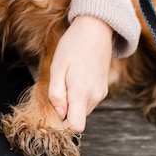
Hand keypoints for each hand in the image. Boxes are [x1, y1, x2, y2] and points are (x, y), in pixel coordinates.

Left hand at [48, 16, 112, 132]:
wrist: (96, 28)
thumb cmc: (73, 45)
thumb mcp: (57, 67)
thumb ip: (56, 93)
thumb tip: (58, 113)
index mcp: (81, 93)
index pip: (76, 127)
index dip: (62, 125)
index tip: (51, 113)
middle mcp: (95, 97)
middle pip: (77, 118)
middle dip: (64, 110)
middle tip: (56, 88)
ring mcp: (101, 92)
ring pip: (83, 109)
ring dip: (72, 102)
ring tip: (66, 79)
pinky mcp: (103, 88)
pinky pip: (88, 100)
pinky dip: (79, 95)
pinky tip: (74, 76)